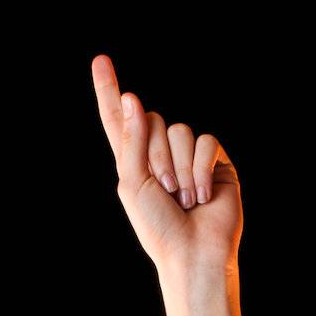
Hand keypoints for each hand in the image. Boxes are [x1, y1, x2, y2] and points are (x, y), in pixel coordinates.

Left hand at [91, 54, 242, 280]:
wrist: (192, 254)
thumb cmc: (159, 228)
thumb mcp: (134, 185)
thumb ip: (131, 141)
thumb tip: (132, 97)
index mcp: (133, 161)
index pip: (118, 119)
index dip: (109, 90)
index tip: (100, 61)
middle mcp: (160, 153)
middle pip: (152, 120)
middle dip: (156, 157)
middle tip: (165, 192)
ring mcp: (189, 156)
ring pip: (180, 130)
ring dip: (180, 169)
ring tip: (184, 199)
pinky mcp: (215, 161)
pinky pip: (207, 141)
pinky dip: (201, 169)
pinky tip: (202, 196)